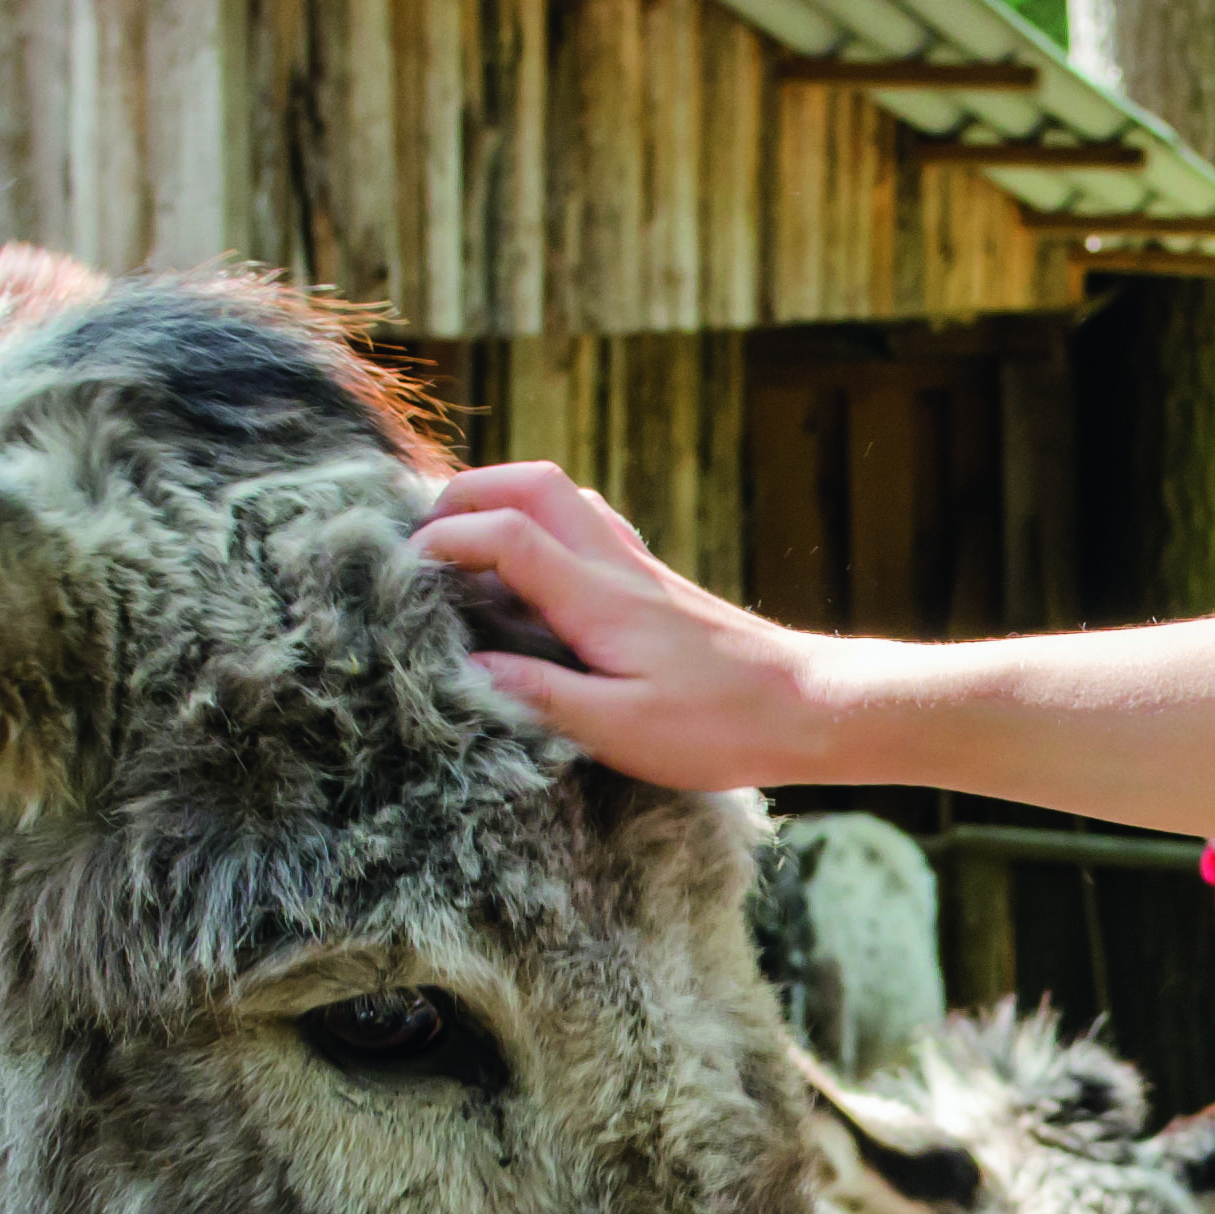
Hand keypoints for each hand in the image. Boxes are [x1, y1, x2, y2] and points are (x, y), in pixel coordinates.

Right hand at [416, 463, 844, 788]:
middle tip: (422, 534)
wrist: (812, 707)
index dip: (444, 539)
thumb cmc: (721, 726)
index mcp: (599, 599)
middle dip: (467, 492)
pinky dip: (547, 522)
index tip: (402, 569)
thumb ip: (540, 697)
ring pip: (563, 494)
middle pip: (533, 483)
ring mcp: (640, 568)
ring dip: (506, 499)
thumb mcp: (621, 731)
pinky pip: (592, 523)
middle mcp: (618, 567)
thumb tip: (464, 669)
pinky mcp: (657, 583)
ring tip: (464, 542)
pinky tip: (537, 564)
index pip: (506, 535)